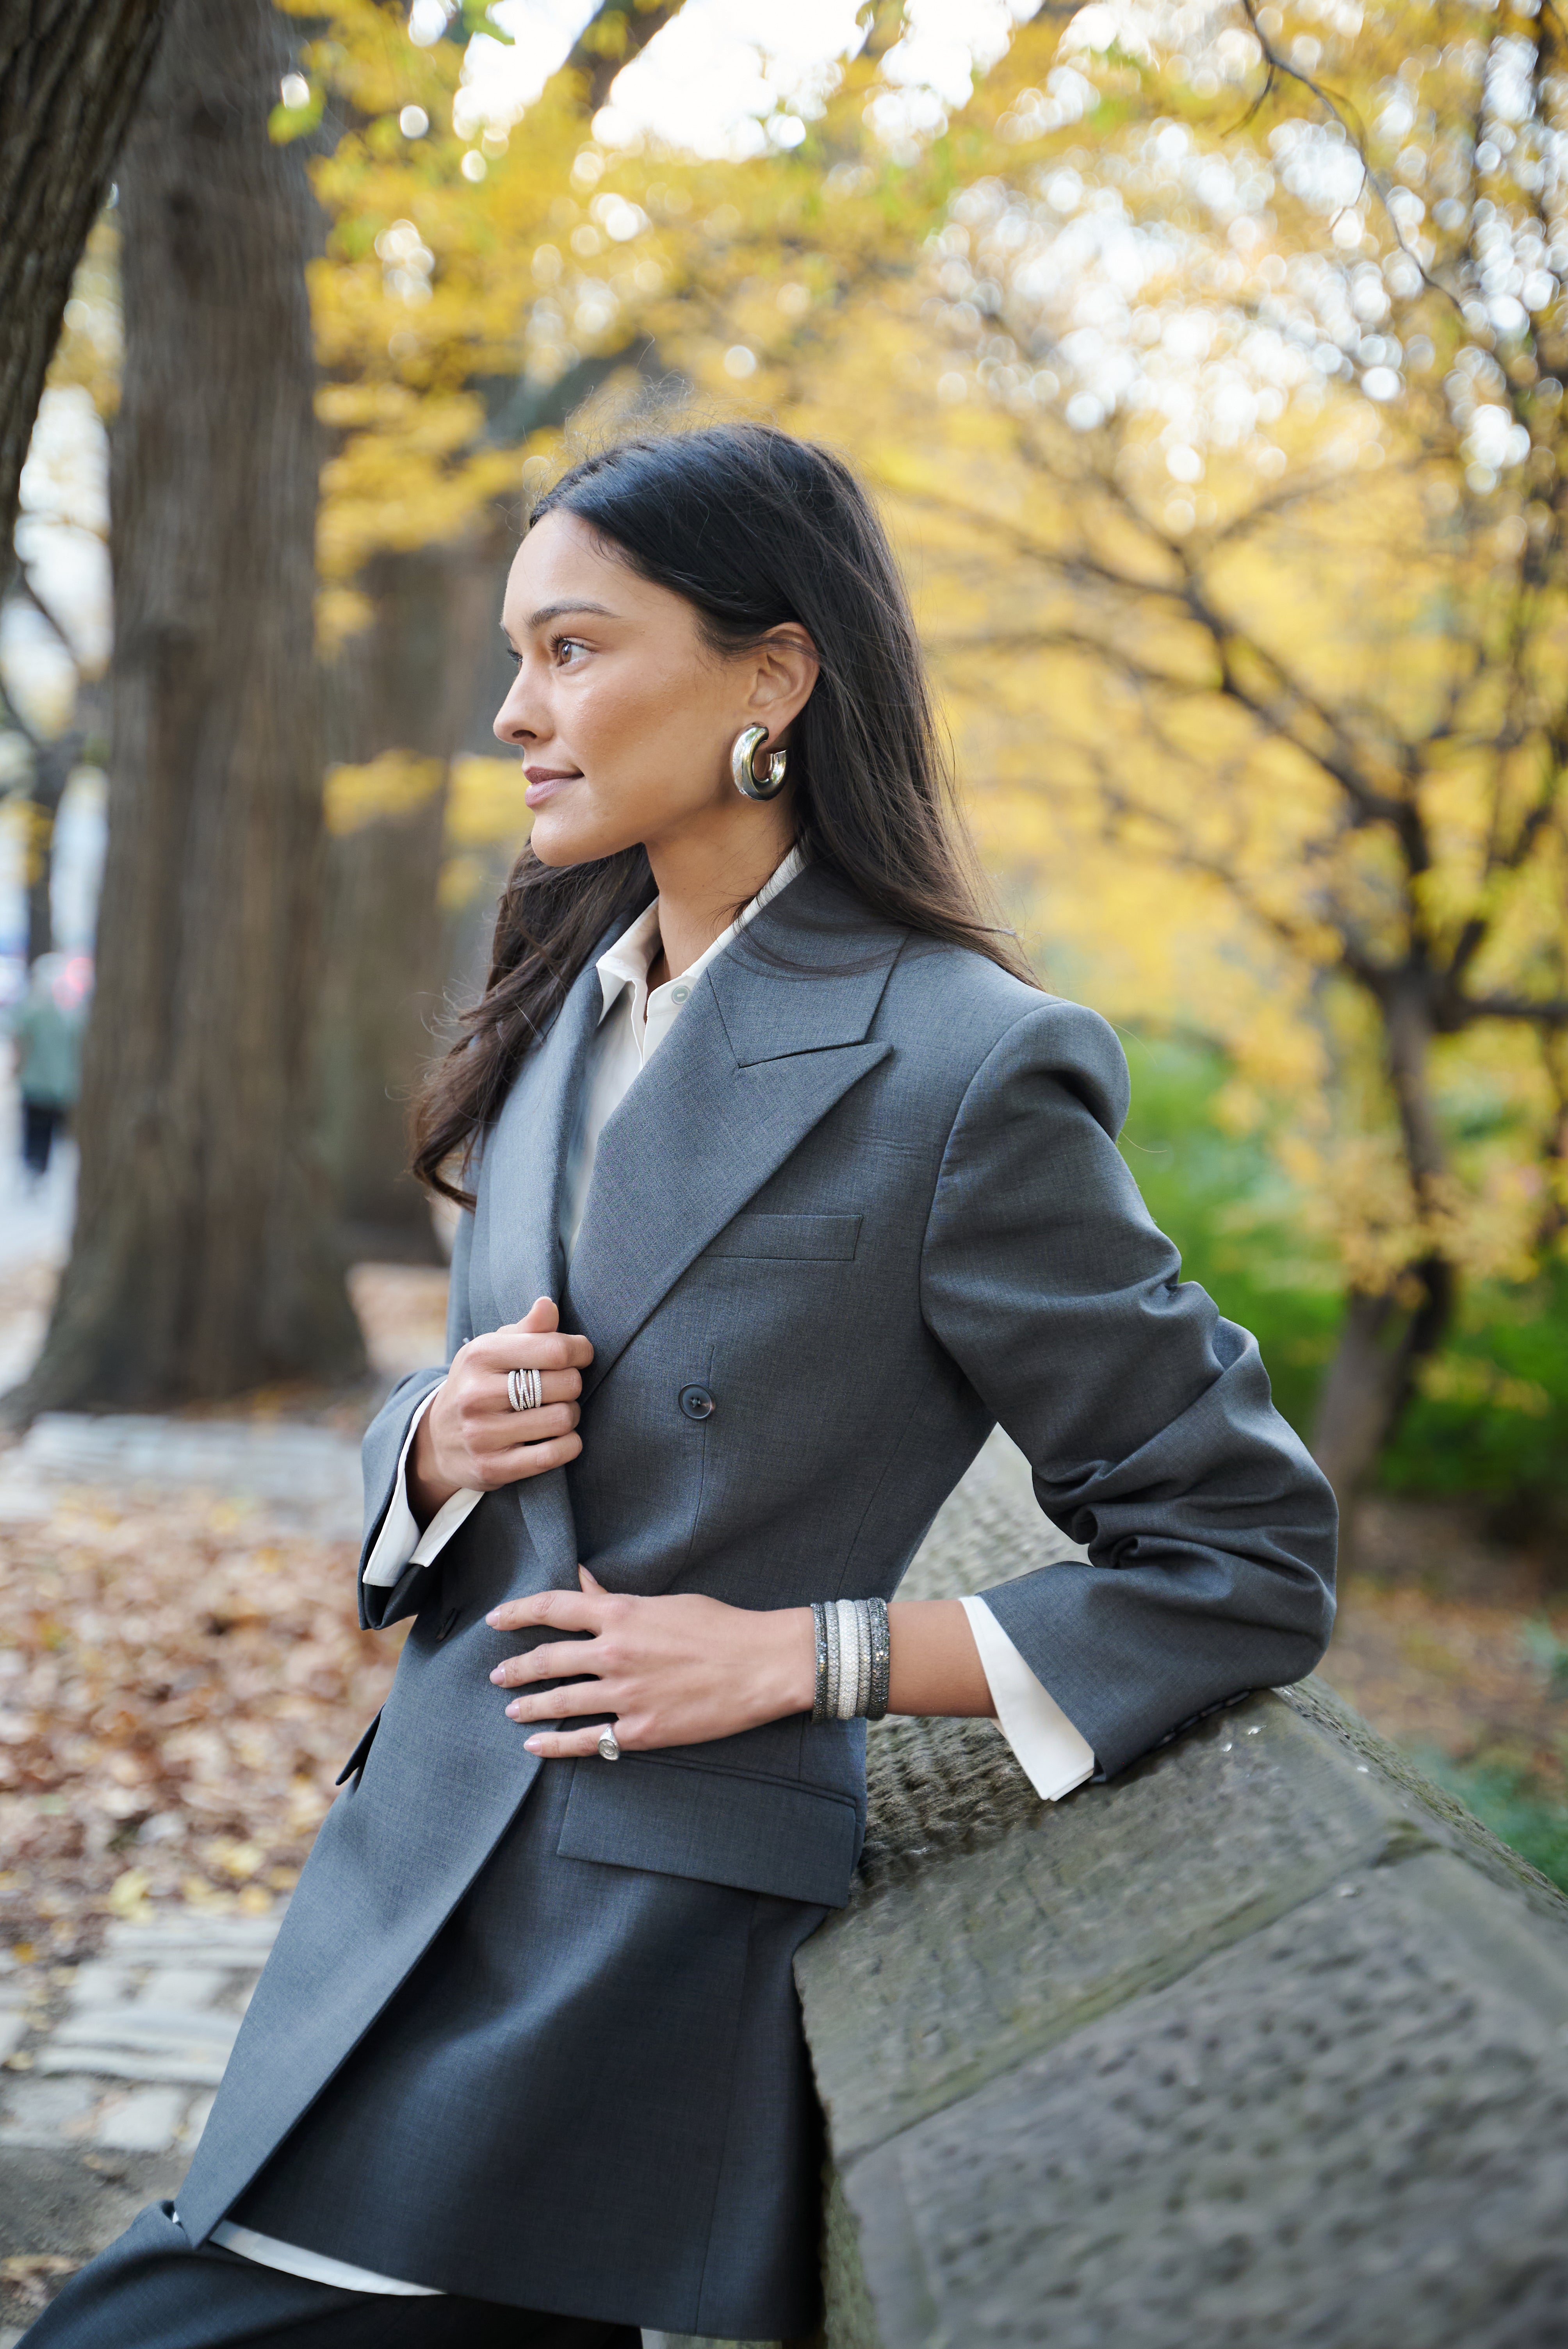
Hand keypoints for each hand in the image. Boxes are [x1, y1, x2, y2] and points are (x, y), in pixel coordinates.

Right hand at [409, 1296, 593, 1522]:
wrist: (438, 1439)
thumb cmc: (479, 1383)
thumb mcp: (494, 1349)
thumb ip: (528, 1328)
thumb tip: (547, 1304)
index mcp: (480, 1355)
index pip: (555, 1349)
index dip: (580, 1351)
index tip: (580, 1355)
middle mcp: (476, 1394)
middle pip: (565, 1384)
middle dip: (574, 1384)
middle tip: (563, 1387)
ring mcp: (482, 1434)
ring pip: (562, 1419)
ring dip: (571, 1415)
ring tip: (558, 1411)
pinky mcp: (492, 1467)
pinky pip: (553, 1455)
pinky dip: (569, 1445)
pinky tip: (561, 1438)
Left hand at [486, 1568, 816, 1757]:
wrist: (761, 1665)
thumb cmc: (720, 1626)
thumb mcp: (664, 1603)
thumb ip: (615, 1599)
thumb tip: (582, 1582)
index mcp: (620, 1614)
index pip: (553, 1607)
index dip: (518, 1612)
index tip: (496, 1620)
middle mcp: (614, 1653)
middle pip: (547, 1660)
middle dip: (516, 1669)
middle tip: (497, 1675)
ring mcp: (626, 1695)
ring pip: (561, 1702)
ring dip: (529, 1705)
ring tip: (512, 1708)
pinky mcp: (641, 1731)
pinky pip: (588, 1740)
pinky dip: (556, 1744)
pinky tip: (537, 1745)